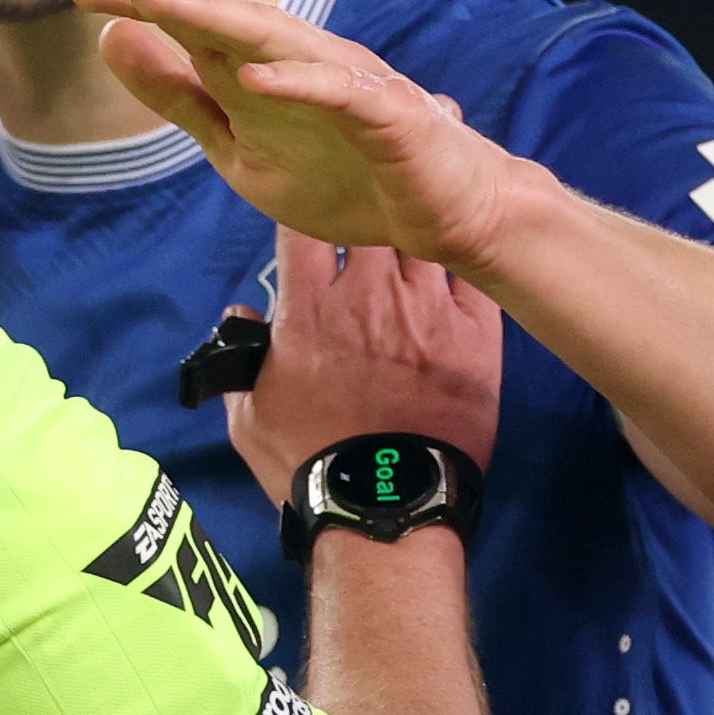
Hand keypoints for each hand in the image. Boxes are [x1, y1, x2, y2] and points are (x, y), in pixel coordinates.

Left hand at [64, 0, 539, 272]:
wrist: (444, 214)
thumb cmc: (345, 173)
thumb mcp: (237, 146)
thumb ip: (179, 96)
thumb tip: (109, 39)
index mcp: (259, 65)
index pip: (186, 20)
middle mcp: (297, 58)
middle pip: (216, 16)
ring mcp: (343, 81)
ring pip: (270, 39)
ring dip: (211, 16)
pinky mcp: (387, 115)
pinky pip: (338, 94)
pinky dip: (298, 83)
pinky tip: (252, 75)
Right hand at [220, 227, 505, 506]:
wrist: (384, 504)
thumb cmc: (309, 463)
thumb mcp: (249, 417)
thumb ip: (238, 358)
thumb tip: (243, 314)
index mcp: (308, 308)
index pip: (303, 225)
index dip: (306, 210)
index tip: (309, 215)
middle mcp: (368, 295)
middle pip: (370, 217)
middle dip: (365, 213)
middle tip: (366, 223)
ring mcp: (427, 309)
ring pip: (423, 236)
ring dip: (413, 235)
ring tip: (415, 241)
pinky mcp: (475, 333)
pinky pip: (474, 274)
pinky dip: (463, 262)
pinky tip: (459, 264)